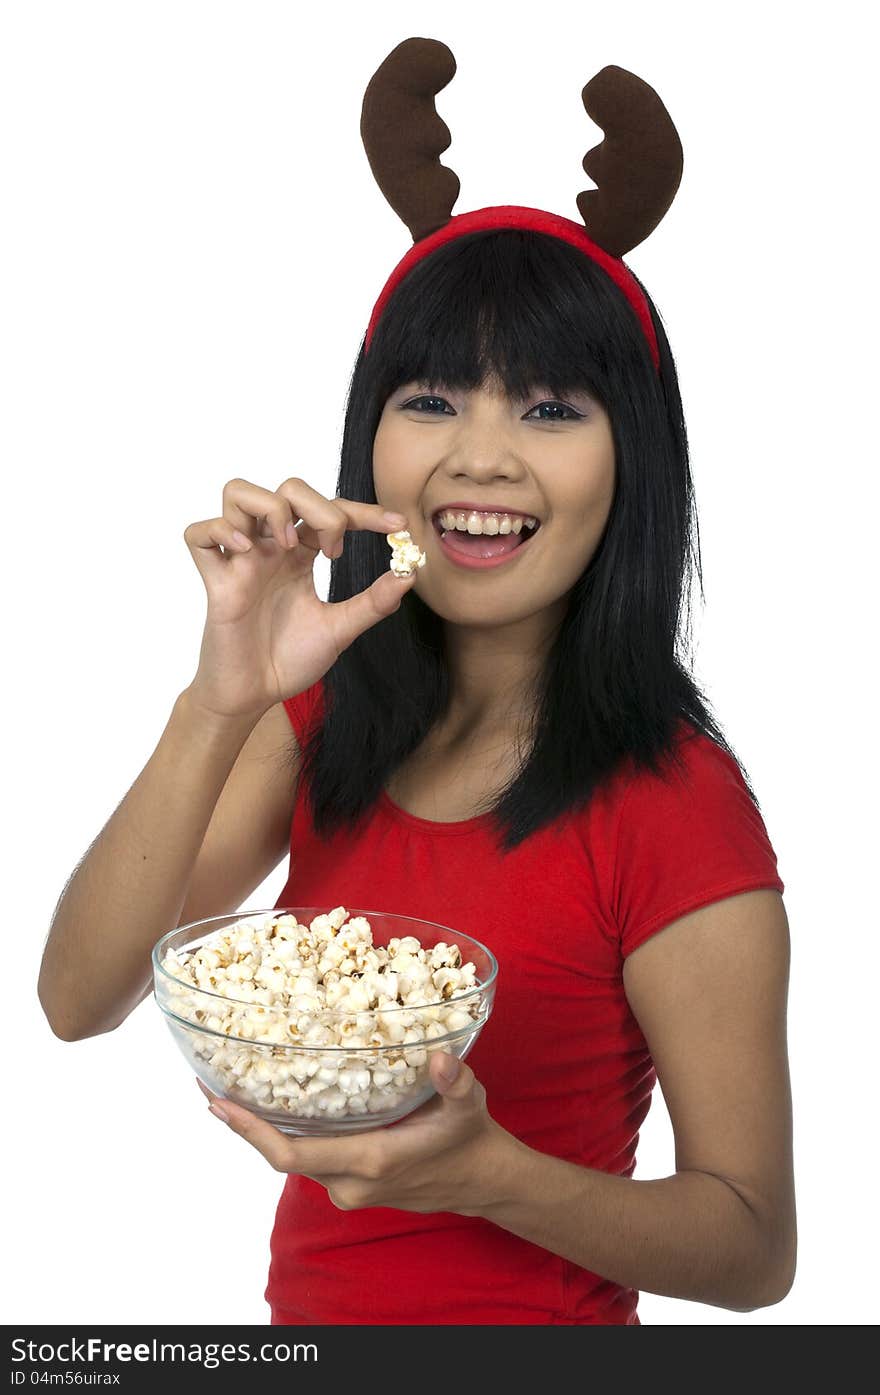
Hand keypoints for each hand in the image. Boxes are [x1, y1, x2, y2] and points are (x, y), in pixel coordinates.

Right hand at [183, 476, 417, 719]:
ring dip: (270, 507)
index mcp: (301, 556)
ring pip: (237, 492)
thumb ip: (373, 602)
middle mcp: (271, 549)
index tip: (398, 527)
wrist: (255, 695)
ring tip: (288, 545)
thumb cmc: (289, 660)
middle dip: (320, 507)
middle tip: (333, 550)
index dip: (366, 512)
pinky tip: (245, 554)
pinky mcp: (214, 580)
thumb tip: (410, 575)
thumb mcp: (340, 629)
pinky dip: (220, 531)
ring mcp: (240, 560)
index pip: (331, 511)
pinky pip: (198, 533)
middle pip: (288, 488)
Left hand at [195, 1052, 511, 1215]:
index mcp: (369, 1161)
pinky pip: (308, 1159)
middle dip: (244, 1125)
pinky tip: (273, 1107)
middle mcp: (350, 1181)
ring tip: (232, 1091)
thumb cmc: (470, 1138)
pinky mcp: (351, 1184)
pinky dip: (286, 1135)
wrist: (483, 1181)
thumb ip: (454, 1082)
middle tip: (209, 1087)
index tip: (219, 1106)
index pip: (290, 1155)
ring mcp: (348, 1187)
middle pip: (280, 1156)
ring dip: (262, 1130)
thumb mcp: (467, 1105)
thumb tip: (441, 1059)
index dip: (250, 1133)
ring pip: (293, 1158)